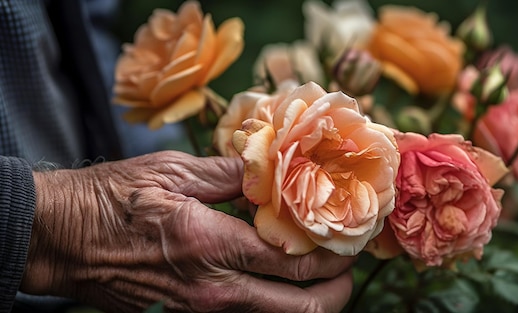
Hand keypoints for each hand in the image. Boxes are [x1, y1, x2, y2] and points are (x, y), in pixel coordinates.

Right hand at [21, 151, 353, 312]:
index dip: (333, 254)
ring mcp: (200, 309)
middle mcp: (213, 290)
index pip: (295, 261)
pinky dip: (273, 301)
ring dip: (308, 302)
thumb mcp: (173, 171)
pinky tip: (276, 277)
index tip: (351, 239)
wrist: (63, 240)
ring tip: (321, 276)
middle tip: (346, 268)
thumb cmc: (112, 200)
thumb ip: (233, 174)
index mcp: (212, 246)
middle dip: (335, 292)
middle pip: (299, 308)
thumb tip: (274, 170)